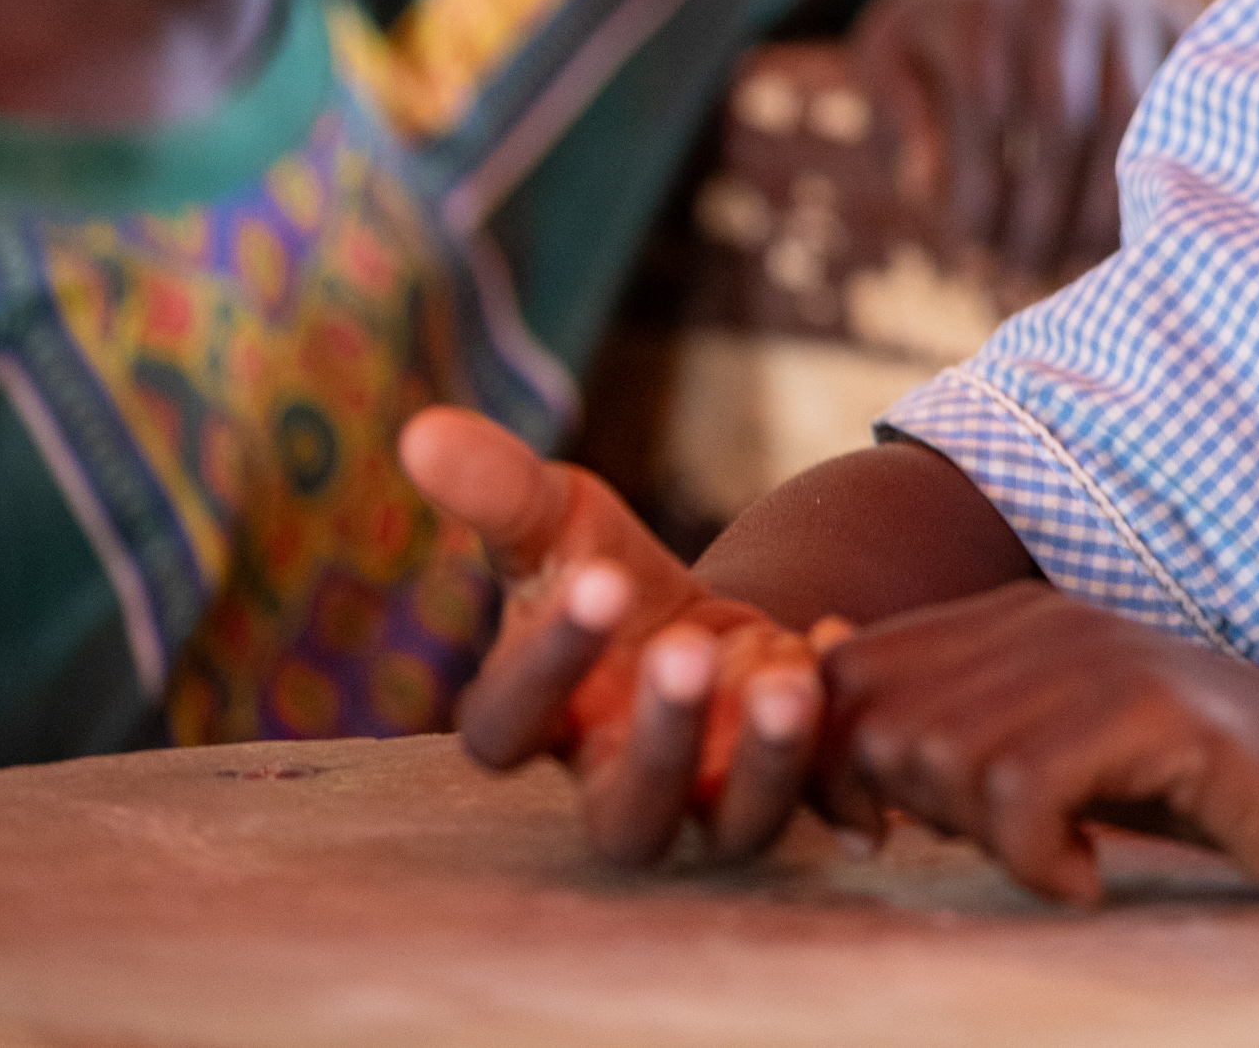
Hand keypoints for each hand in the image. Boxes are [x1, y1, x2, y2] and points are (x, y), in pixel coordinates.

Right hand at [399, 407, 844, 863]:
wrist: (700, 617)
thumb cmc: (602, 570)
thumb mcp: (558, 521)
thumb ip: (497, 489)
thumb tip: (420, 432)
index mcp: (536, 726)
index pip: (508, 728)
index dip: (548, 663)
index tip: (600, 579)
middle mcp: (619, 784)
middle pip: (625, 817)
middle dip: (660, 740)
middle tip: (685, 651)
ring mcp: (711, 799)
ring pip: (734, 826)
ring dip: (766, 759)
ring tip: (787, 673)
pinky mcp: (794, 787)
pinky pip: (825, 792)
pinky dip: (837, 731)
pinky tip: (835, 641)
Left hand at [819, 584, 1258, 903]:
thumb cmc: (1193, 787)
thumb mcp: (1051, 750)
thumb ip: (947, 719)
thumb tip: (813, 674)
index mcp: (1011, 620)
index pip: (849, 673)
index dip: (836, 766)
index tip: (890, 835)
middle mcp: (1047, 623)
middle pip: (880, 719)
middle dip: (905, 808)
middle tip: (993, 846)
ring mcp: (1104, 658)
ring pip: (943, 754)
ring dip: (981, 836)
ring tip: (1055, 856)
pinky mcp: (1155, 710)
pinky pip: (1023, 791)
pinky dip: (1037, 858)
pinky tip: (1087, 877)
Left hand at [852, 0, 1181, 285]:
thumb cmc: (947, 14)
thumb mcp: (891, 49)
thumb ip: (902, 118)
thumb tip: (932, 194)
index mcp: (981, 2)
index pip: (984, 114)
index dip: (978, 195)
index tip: (968, 251)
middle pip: (1062, 122)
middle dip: (1042, 213)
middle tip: (1020, 270)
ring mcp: (1127, 3)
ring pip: (1132, 118)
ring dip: (1104, 205)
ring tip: (1072, 257)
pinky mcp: (1175, 18)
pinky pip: (1178, 107)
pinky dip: (1156, 173)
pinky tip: (1123, 222)